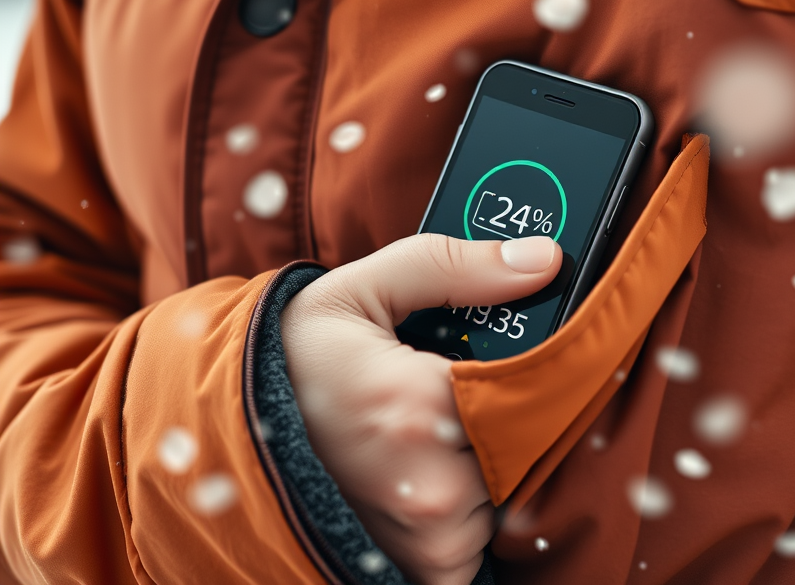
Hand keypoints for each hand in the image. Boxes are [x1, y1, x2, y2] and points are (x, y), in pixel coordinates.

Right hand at [280, 234, 561, 584]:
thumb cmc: (296, 356)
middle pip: (529, 442)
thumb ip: (456, 267)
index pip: (536, 389)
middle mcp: (432, 485)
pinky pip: (485, 537)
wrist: (232, 430)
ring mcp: (429, 536)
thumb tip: (543, 260)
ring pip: (511, 489)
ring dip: (489, 459)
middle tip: (455, 389)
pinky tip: (425, 471)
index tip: (511, 355)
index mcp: (419, 405)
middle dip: (507, 412)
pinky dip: (469, 506)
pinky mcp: (425, 568)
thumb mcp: (366, 290)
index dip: (532, 368)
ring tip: (432, 429)